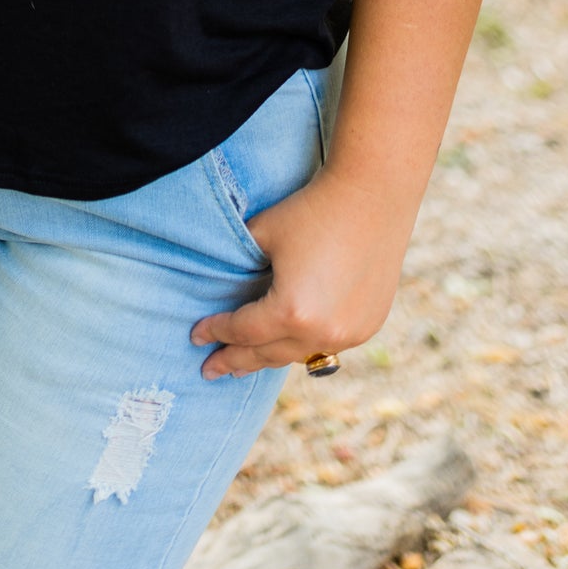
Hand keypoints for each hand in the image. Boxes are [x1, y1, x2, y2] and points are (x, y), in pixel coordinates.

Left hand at [190, 167, 411, 379]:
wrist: (372, 198)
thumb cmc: (311, 211)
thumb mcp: (262, 235)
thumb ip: (242, 266)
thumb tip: (228, 280)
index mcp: (291, 312)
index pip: (243, 331)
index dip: (216, 332)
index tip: (195, 335)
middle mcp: (322, 333)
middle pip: (267, 354)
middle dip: (235, 361)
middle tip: (210, 370)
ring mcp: (350, 334)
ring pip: (298, 355)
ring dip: (269, 358)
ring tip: (245, 363)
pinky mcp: (369, 325)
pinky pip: (327, 344)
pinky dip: (303, 345)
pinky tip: (287, 346)